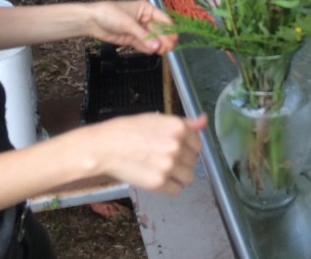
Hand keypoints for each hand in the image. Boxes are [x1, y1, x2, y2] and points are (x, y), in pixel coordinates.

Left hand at [87, 0, 178, 53]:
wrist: (92, 21)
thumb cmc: (110, 14)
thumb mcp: (128, 23)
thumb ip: (143, 36)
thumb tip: (157, 47)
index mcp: (146, 9)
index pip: (163, 19)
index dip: (169, 29)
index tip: (174, 39)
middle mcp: (145, 19)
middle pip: (158, 31)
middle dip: (163, 39)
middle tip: (168, 49)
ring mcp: (138, 30)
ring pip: (151, 39)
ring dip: (156, 46)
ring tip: (161, 52)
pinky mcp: (132, 39)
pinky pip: (143, 45)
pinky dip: (147, 48)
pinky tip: (151, 52)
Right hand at [91, 113, 207, 194]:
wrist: (105, 147)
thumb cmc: (128, 130)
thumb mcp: (157, 120)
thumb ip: (184, 123)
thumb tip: (204, 120)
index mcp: (178, 128)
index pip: (197, 144)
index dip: (186, 147)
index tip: (175, 148)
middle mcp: (177, 147)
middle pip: (193, 161)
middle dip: (181, 161)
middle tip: (163, 158)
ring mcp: (169, 166)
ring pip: (188, 177)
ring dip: (178, 176)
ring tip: (161, 170)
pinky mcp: (159, 183)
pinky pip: (176, 190)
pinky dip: (168, 187)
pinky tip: (156, 178)